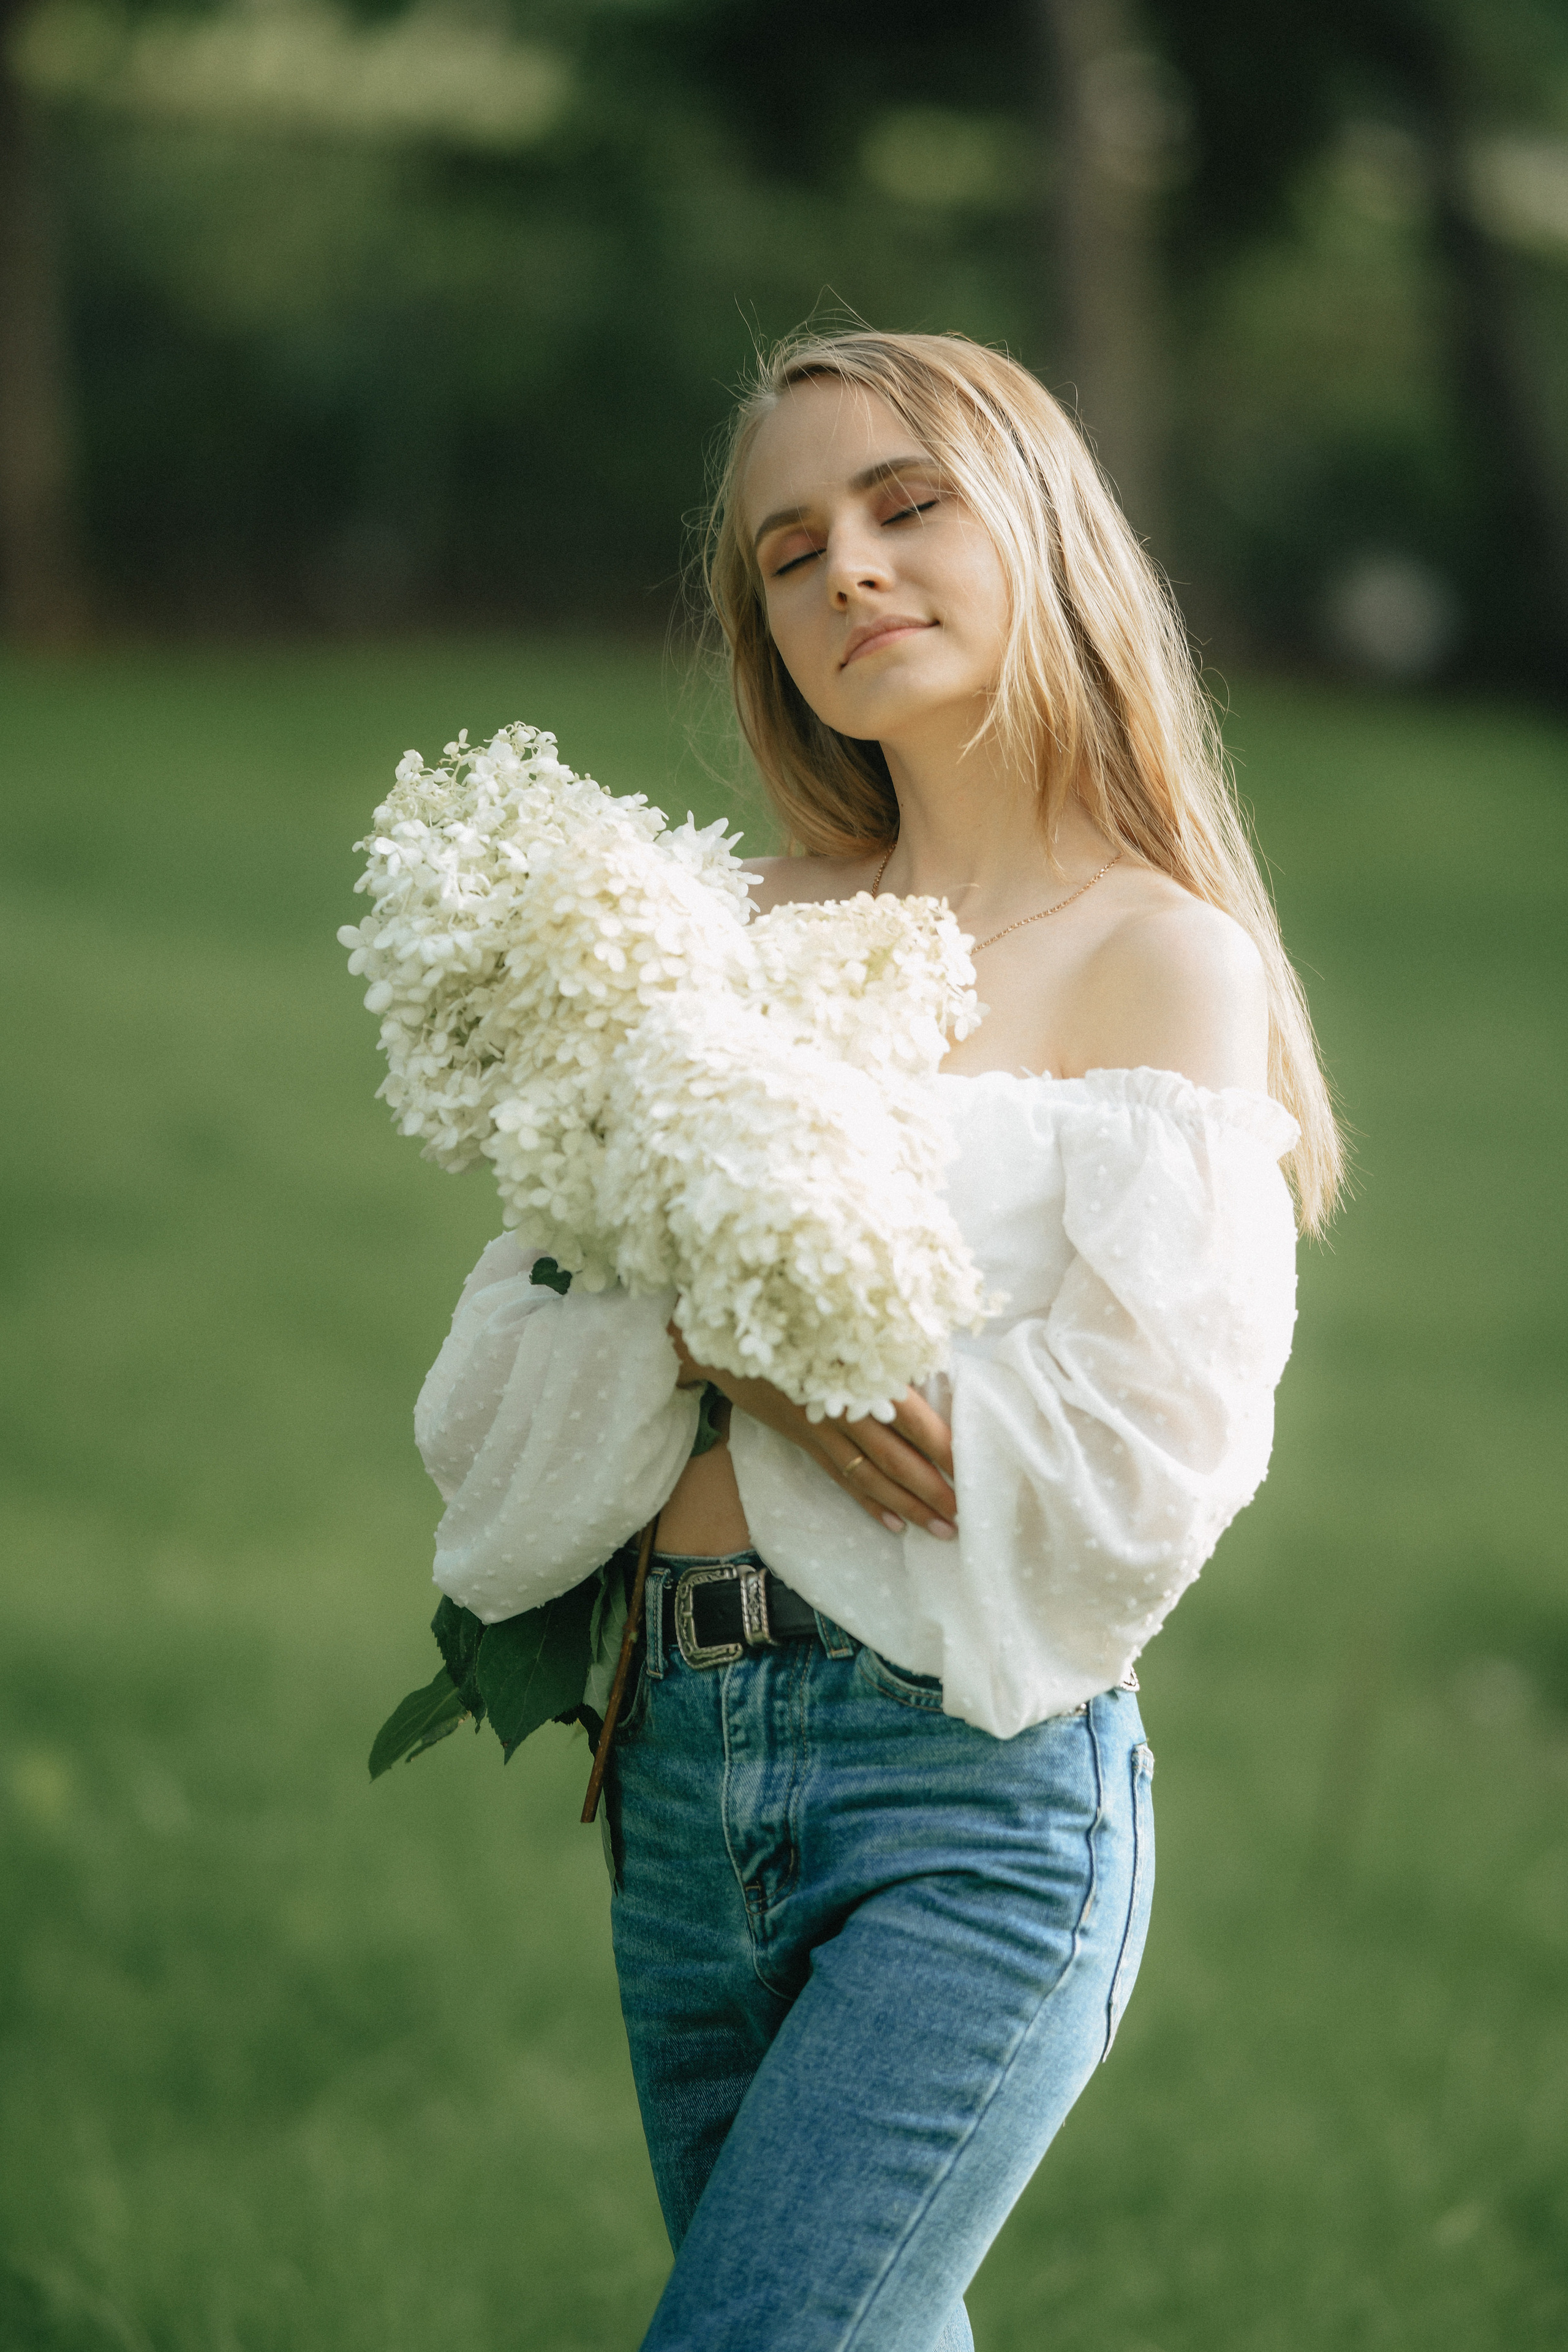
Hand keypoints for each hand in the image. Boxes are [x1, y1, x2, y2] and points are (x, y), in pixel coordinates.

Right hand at [667, 1325, 956, 1540]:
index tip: (971, 1468)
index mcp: (861, 1374)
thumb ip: (883, 1350)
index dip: (941, 1447)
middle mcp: (843, 1406)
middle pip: (895, 1456)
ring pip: (870, 1474)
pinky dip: (867, 1501)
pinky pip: (840, 1477)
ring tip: (939, 1528)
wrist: (732, 1335)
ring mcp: (821, 1427)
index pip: (911, 1419)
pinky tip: (892, 1524)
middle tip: (963, 1515)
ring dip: (906, 1504)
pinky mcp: (804, 1438)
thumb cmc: (797, 1322)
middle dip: (931, 1489)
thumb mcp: (843, 1326)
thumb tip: (931, 1370)